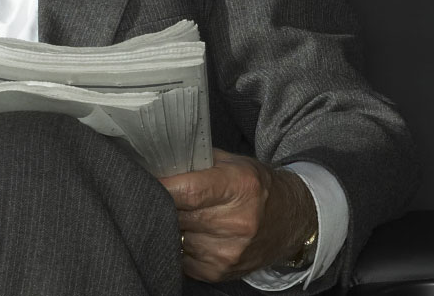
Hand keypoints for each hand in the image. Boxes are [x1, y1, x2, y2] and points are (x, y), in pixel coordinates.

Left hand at [160, 148, 317, 281]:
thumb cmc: (256, 187)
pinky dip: (179, 245)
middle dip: (162, 205)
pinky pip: (181, 258)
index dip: (160, 186)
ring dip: (171, 226)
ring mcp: (227, 252)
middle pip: (177, 216)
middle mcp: (236, 223)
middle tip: (155, 194)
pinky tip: (191, 233)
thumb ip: (196, 161)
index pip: (186, 192)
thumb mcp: (233, 163)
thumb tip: (156, 162)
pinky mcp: (219, 272)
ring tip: (180, 214)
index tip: (143, 180)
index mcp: (238, 187)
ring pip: (175, 238)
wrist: (290, 220)